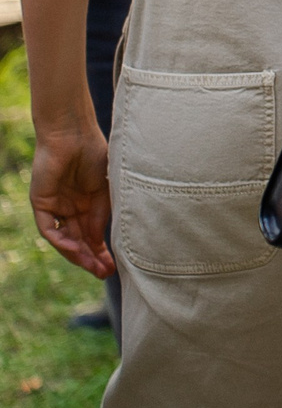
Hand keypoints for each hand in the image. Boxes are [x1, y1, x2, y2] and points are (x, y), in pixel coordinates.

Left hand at [31, 124, 112, 279]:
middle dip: (92, 259)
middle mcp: (70, 208)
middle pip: (79, 241)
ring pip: (64, 239)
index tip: (115, 267)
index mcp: (88, 203)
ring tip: (94, 268)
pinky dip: (61, 241)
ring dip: (78, 255)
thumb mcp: (106, 190)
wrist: (74, 133)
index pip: (93, 234)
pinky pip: (49, 228)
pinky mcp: (41, 203)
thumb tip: (98, 240)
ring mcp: (55, 207)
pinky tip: (76, 250)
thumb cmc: (96, 153)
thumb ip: (101, 215)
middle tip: (105, 274)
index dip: (102, 252)